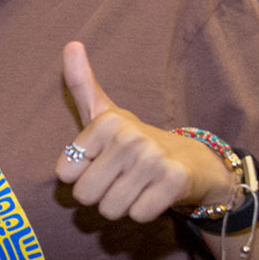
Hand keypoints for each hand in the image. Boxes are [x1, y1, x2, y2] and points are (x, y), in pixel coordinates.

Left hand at [55, 41, 237, 221]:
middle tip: (120, 178)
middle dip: (100, 195)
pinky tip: (154, 194)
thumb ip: (82, 84)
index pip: (64, 174)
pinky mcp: (174, 182)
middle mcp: (129, 137)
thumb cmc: (135, 141)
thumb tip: (71, 44)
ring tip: (137, 185)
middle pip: (85, 195)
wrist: (194, 160)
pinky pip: (137, 215)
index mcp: (107, 121)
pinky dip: (143, 212)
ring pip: (110, 209)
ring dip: (122, 205)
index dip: (81, 175)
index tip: (101, 161)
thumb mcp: (105, 113)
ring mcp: (153, 159)